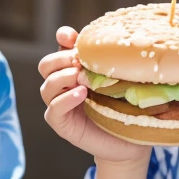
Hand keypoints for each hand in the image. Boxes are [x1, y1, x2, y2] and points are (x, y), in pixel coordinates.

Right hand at [39, 27, 151, 166]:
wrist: (131, 142)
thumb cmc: (128, 109)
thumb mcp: (121, 81)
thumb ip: (111, 64)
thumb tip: (112, 40)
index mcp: (76, 70)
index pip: (60, 49)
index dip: (62, 38)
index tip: (71, 37)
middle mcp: (64, 86)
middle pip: (46, 65)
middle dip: (61, 60)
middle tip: (80, 63)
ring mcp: (60, 105)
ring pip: (47, 86)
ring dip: (63, 78)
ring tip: (83, 80)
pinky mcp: (61, 124)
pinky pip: (52, 109)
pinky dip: (64, 99)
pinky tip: (81, 95)